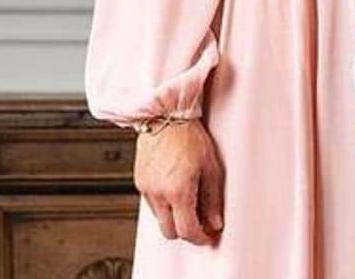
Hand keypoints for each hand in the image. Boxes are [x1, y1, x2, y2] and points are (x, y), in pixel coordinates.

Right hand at [133, 119, 225, 245]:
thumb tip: (215, 221)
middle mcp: (159, 193)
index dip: (199, 237)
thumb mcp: (210, 167)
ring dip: (173, 218)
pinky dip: (163, 205)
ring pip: (159, 219)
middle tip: (199, 224)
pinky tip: (175, 191)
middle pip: (169, 231)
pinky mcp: (139, 181)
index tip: (207, 235)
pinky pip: (151, 204)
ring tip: (188, 202)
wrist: (165, 116)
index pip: (187, 230)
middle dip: (185, 231)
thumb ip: (212, 199)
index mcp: (178, 191)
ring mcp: (146, 188)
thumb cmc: (188, 136)